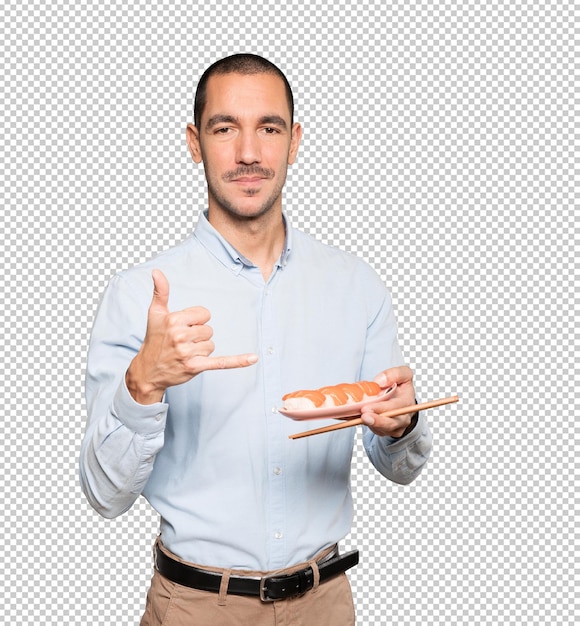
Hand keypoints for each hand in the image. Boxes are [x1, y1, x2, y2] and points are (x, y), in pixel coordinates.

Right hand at [126, 269, 258, 403]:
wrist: (147, 371)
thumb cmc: (154, 340)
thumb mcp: (155, 314)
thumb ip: (160, 292)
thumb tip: (157, 271)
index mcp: (173, 320)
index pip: (204, 314)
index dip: (195, 321)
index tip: (181, 328)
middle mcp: (180, 336)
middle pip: (209, 330)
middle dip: (198, 337)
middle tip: (181, 343)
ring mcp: (187, 353)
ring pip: (211, 345)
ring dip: (201, 350)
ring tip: (184, 354)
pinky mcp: (195, 367)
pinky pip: (221, 362)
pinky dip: (238, 361)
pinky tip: (253, 358)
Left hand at [360, 366, 416, 436]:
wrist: (401, 400)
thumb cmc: (401, 387)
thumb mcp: (404, 374)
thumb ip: (395, 374)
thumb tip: (379, 382)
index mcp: (406, 403)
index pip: (396, 408)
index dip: (382, 409)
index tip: (368, 408)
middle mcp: (401, 419)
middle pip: (389, 424)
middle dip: (375, 421)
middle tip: (363, 416)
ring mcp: (391, 427)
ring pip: (379, 429)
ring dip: (365, 424)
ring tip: (354, 418)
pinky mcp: (380, 430)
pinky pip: (368, 428)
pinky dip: (356, 422)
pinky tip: (347, 417)